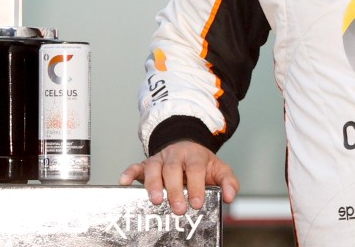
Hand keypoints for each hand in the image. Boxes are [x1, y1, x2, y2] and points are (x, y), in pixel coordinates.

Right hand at [119, 140, 238, 214]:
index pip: (195, 168)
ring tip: (155, 200)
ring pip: (154, 167)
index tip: (197, 202)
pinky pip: (136, 166)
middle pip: (173, 169)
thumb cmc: (202, 164)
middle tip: (178, 209)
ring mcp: (160, 159)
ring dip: (153, 184)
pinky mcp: (147, 164)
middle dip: (174, 190)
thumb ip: (228, 182)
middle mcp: (175, 155)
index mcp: (194, 155)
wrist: (187, 146)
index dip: (196, 185)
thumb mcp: (219, 169)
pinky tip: (124, 182)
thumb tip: (230, 197)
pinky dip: (129, 172)